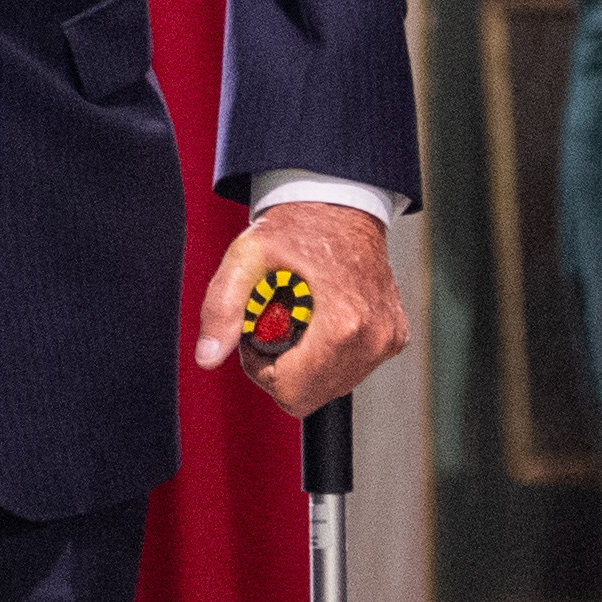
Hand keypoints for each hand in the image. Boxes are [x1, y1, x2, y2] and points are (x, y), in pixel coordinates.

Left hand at [195, 202, 404, 419]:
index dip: (262, 369)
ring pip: (331, 387)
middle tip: (275, 326)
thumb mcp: (246, 260)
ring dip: (306, 365)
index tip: (259, 334)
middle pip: (310, 395)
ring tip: (298, 320)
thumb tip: (207, 356)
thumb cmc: (297, 229)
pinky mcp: (393, 337)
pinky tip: (320, 320)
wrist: (339, 206)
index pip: (291, 391)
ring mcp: (385, 339)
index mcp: (341, 323)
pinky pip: (352, 370)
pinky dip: (330, 355)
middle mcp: (371, 337)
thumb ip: (222, 310)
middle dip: (283, 369)